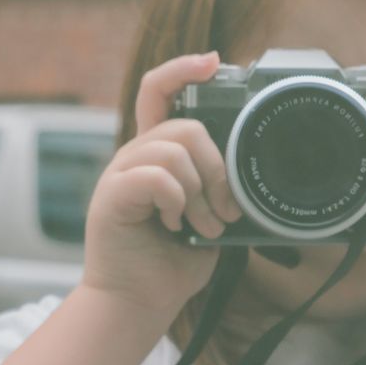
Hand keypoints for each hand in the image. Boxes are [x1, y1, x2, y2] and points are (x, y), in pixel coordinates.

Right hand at [82, 51, 242, 323]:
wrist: (140, 303)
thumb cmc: (175, 261)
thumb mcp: (210, 214)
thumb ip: (220, 185)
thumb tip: (254, 172)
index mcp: (156, 153)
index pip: (159, 91)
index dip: (183, 69)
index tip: (215, 61)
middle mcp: (134, 155)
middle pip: (186, 126)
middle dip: (218, 169)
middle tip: (225, 210)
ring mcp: (119, 173)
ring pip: (174, 149)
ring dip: (201, 193)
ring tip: (204, 225)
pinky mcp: (111, 196)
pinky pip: (157, 177)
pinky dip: (177, 202)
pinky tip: (176, 225)